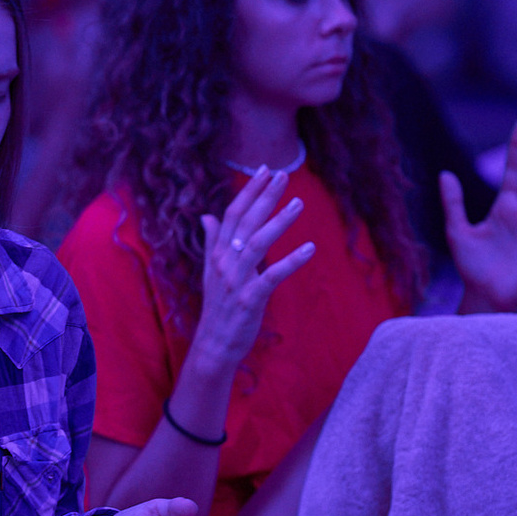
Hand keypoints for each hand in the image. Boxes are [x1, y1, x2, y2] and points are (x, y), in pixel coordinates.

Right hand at [195, 169, 316, 368]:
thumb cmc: (218, 307)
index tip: (265, 170)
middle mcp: (225, 262)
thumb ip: (212, 241)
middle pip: (246, 222)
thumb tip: (207, 216)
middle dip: (265, 196)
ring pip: (258, 243)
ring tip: (298, 203)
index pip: (232, 213)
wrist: (214, 344)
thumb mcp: (210, 271)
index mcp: (218, 253)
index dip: (249, 191)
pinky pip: (273, 276)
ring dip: (279, 222)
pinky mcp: (251, 298)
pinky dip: (291, 261)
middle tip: (283, 175)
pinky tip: (309, 249)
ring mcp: (237, 280)